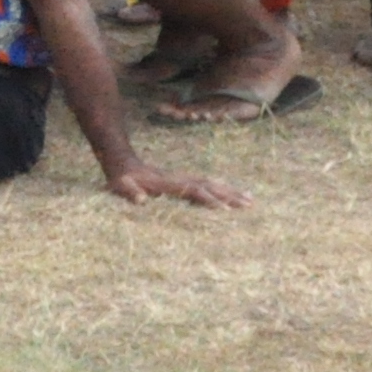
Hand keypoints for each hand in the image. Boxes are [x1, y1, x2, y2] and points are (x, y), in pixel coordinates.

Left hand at [106, 163, 249, 209]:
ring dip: (230, 191)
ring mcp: (183, 179)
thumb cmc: (121, 180)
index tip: (225, 210)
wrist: (122, 162)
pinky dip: (221, 188)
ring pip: (211, 184)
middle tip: (250, 204)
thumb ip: (130, 193)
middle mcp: (180, 180)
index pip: (193, 191)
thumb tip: (142, 200)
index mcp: (169, 184)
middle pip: (209, 186)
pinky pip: (206, 185)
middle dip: (229, 195)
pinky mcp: (183, 181)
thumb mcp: (122, 187)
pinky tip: (231, 192)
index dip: (209, 200)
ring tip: (250, 199)